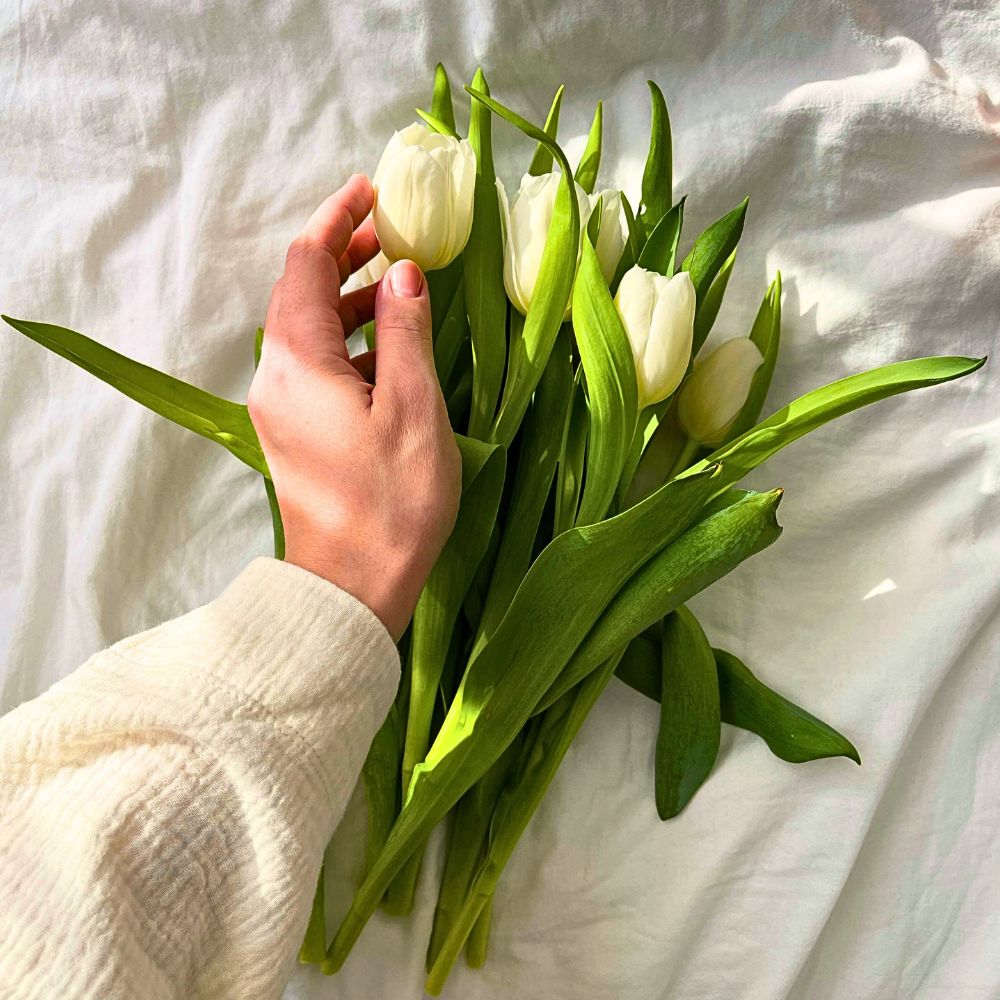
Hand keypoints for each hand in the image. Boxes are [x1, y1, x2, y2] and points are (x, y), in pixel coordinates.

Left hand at [248, 175, 461, 639]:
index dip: (337, 220)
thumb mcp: (412, 406)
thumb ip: (406, 329)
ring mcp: (282, 408)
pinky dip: (351, 342)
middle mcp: (277, 377)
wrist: (353, 588)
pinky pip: (317, 366)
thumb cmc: (391, 501)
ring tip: (401, 284)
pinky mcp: (296, 434)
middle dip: (345, 255)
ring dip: (351, 299)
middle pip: (303, 293)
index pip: (305, 263)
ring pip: (311, 331)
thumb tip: (403, 272)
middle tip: (395, 232)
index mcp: (299, 361)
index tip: (372, 190)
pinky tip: (391, 348)